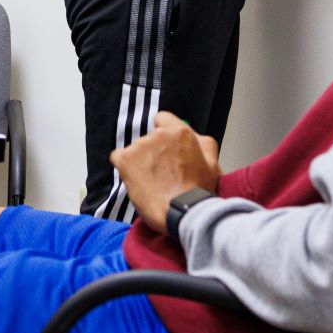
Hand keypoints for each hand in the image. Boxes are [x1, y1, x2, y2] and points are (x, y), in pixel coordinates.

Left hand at [111, 111, 220, 232]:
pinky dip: (125, 168)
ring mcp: (140, 146)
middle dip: (154, 151)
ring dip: (141, 162)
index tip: (167, 150)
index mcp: (180, 132)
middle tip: (163, 173)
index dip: (164, 135)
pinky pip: (119, 158)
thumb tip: (193, 136)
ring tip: (152, 182)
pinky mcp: (125, 159)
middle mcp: (158, 134)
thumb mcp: (213, 163)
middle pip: (149, 138)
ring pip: (136, 150)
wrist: (183, 212)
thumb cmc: (199, 191)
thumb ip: (203, 144)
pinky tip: (137, 182)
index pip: (162, 119)